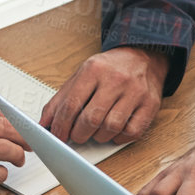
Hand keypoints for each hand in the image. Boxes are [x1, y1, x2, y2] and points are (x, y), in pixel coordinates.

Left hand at [41, 47, 168, 144]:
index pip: (72, 105)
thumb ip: (61, 100)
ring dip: (99, 137)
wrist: (143, 57)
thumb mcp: (81, 76)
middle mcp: (116, 79)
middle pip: (91, 119)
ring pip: (111, 127)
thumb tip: (44, 124)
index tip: (58, 136)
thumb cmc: (110, 69)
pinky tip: (114, 131)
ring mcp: (136, 92)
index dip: (61, 126)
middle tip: (76, 136)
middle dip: (79, 135)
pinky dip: (119, 138)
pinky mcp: (150, 104)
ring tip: (96, 131)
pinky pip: (132, 132)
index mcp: (94, 70)